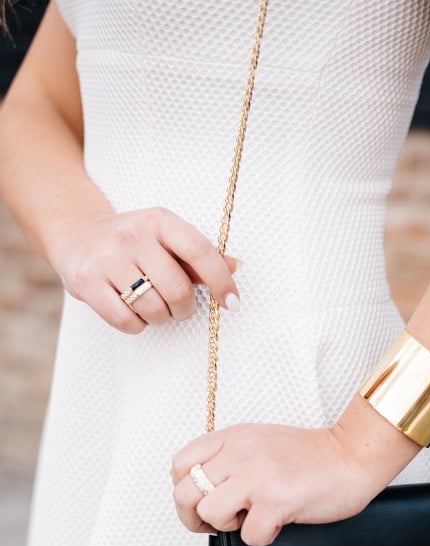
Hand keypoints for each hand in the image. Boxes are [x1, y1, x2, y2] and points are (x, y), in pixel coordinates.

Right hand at [49, 206, 241, 333]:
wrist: (77, 235)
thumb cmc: (133, 242)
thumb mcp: (165, 238)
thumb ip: (198, 255)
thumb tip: (236, 266)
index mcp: (159, 220)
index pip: (200, 251)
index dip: (221, 281)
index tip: (232, 303)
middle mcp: (133, 235)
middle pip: (178, 290)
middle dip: (185, 308)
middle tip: (178, 307)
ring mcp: (107, 258)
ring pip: (153, 310)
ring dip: (160, 318)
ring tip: (152, 306)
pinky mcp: (86, 281)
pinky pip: (126, 321)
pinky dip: (137, 325)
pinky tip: (133, 312)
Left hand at [171, 394, 421, 545]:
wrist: (353, 456)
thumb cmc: (313, 456)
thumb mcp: (260, 442)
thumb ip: (230, 458)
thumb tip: (204, 492)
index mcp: (233, 437)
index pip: (180, 464)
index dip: (185, 489)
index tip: (204, 501)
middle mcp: (239, 453)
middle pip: (184, 493)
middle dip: (196, 518)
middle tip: (220, 524)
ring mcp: (256, 477)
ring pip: (209, 513)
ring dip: (229, 526)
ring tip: (253, 518)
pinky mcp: (276, 501)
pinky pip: (248, 535)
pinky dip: (262, 538)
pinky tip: (279, 524)